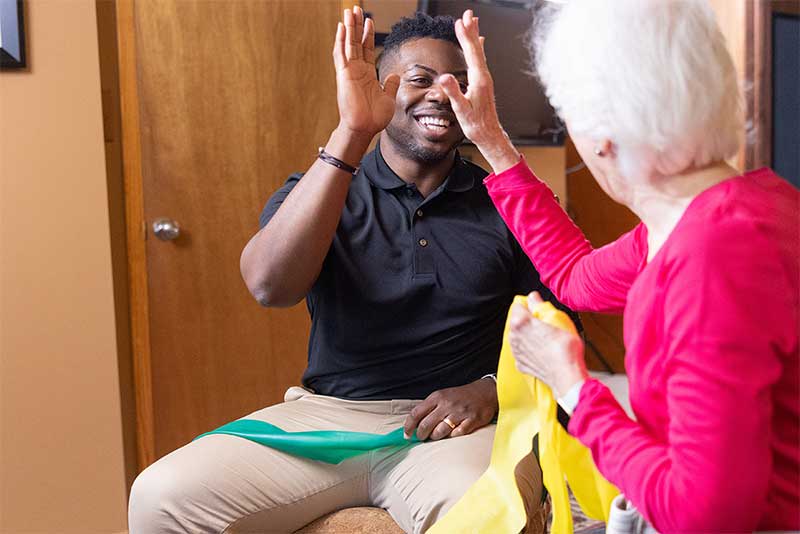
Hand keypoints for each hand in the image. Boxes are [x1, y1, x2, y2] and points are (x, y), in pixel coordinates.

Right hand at [332, 7, 399, 141]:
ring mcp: (349, 71)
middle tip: (356, 9)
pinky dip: (340, 40)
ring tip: (349, 11)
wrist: (364, 128)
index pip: (366, 49)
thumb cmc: (374, 118)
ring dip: (348, 27)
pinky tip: (341, 27)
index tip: (368, 20)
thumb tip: (394, 75)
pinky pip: (341, 54)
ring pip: (348, 44)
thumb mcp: (388, 98)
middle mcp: (356, 70)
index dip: (367, 34)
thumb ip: (390, 85)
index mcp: (366, 74)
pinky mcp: (344, 75)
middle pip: (356, 42)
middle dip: (356, 25)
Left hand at [403, 379, 497, 440]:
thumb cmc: (460, 396)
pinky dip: (452, 437)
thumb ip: (429, 408)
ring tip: (437, 435)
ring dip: (435, 437)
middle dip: (421, 435)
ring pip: (439, 432)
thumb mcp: (443, 396)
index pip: (416, 413)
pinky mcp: (471, 421)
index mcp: (437, 397)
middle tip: (422, 437)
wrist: (485, 392)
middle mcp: (447, 404)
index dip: (408, 426)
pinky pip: (456, 435)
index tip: (407, 434)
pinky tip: (452, 433)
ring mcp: (459, 413)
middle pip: (425, 425)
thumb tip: (414, 425)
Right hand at [437, 10, 519, 172]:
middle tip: (469, 13)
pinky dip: (478, 48)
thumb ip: (453, 92)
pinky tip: (480, 43)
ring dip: (475, 36)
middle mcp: (484, 77)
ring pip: (479, 52)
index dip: (465, 37)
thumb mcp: (461, 110)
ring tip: (473, 22)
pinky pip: (480, 59)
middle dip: (472, 30)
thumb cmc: (475, 124)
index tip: (460, 22)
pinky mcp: (484, 82)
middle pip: (477, 48)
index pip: (471, 53)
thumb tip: (444, 78)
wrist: (489, 134)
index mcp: (479, 80)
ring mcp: (485, 79)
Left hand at [509, 292, 588, 397]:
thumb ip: (540, 306)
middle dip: (529, 321)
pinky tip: (542, 351)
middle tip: (546, 326)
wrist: (567, 376)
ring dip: (528, 336)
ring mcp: (516, 352)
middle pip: (517, 321)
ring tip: (546, 339)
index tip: (540, 310)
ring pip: (519, 337)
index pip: (518, 305)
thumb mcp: (557, 320)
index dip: (531, 306)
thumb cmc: (565, 349)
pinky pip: (522, 351)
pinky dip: (529, 350)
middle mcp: (514, 337)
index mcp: (520, 322)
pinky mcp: (520, 364)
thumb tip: (533, 297)